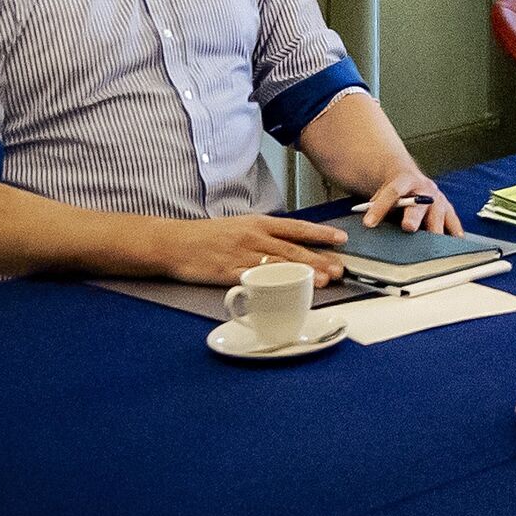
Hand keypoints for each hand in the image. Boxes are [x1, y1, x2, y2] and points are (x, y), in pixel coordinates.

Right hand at [162, 213, 349, 285]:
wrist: (174, 243)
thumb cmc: (208, 236)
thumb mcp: (239, 226)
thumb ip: (264, 235)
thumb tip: (290, 244)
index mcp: (257, 223)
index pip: (295, 227)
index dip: (320, 233)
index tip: (341, 239)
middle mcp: (252, 237)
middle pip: (292, 249)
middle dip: (319, 259)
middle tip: (340, 268)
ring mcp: (241, 256)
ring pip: (278, 265)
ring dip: (303, 274)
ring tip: (323, 281)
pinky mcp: (228, 274)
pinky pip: (254, 281)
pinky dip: (272, 287)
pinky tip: (286, 293)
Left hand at [354, 169, 461, 235]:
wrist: (409, 179)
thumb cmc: (394, 191)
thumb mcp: (382, 193)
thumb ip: (376, 206)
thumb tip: (367, 225)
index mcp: (404, 180)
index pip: (392, 192)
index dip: (380, 207)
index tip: (369, 222)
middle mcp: (424, 188)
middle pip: (418, 203)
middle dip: (413, 216)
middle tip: (408, 227)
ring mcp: (437, 198)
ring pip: (438, 213)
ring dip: (434, 227)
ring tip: (433, 242)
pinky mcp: (447, 208)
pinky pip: (452, 220)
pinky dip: (454, 230)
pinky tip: (456, 240)